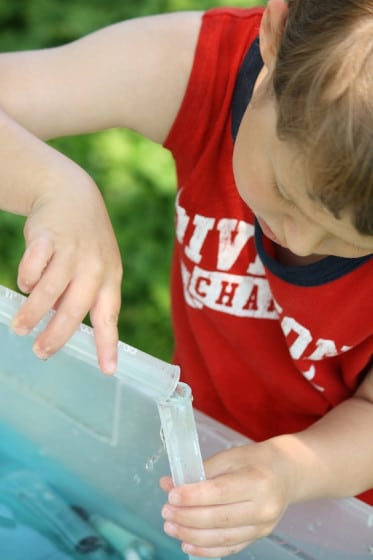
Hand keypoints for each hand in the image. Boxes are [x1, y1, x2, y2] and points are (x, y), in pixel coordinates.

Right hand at [11, 157, 121, 373]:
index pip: (110, 317)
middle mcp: (94, 267)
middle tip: (41, 352)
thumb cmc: (86, 241)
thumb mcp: (98, 266)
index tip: (108, 370)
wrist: (72, 194)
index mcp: (110, 278)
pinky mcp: (48, 238)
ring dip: (33, 313)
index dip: (108, 345)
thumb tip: (61, 326)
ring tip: (20, 328)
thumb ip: (85, 296)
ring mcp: (72, 251)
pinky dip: (27, 279)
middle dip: (56, 336)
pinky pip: (33, 266)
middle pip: (75, 310)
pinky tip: (25, 284)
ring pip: (50, 291)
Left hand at [160, 440, 293, 557]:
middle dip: (186, 517)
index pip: (219, 492)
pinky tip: (187, 544)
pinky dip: (206, 549)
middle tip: (166, 512)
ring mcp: (262, 526)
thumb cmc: (256, 460)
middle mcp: (263, 507)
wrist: (287, 472)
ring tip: (170, 527)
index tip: (172, 495)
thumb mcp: (230, 457)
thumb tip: (169, 484)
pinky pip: (229, 548)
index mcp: (257, 480)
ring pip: (221, 537)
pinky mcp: (259, 537)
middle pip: (218, 518)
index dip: (193, 496)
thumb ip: (200, 471)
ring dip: (191, 535)